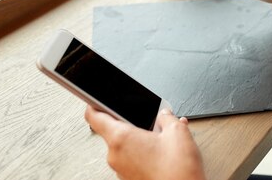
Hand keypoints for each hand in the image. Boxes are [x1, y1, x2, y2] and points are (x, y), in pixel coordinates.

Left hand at [85, 106, 205, 179]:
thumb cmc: (177, 169)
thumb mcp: (177, 131)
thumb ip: (167, 117)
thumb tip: (165, 115)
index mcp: (121, 138)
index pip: (94, 116)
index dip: (94, 104)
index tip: (95, 99)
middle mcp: (116, 156)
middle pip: (115, 131)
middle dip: (133, 124)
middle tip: (151, 121)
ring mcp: (122, 171)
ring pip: (126, 146)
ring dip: (141, 139)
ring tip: (163, 139)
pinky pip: (133, 160)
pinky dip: (144, 153)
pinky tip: (163, 151)